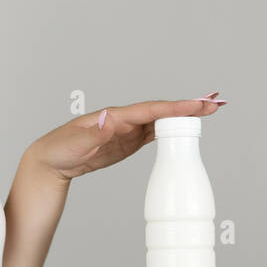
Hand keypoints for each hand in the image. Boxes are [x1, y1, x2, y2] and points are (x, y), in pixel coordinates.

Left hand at [31, 94, 226, 182]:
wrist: (50, 162)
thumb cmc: (59, 150)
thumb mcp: (75, 144)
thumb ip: (95, 134)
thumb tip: (111, 122)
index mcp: (113, 117)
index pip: (150, 110)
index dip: (174, 107)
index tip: (196, 105)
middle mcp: (124, 120)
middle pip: (162, 111)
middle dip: (189, 107)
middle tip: (216, 104)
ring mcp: (127, 131)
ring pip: (161, 121)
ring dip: (185, 117)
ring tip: (210, 112)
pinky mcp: (127, 143)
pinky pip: (154, 134)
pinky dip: (172, 129)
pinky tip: (188, 128)